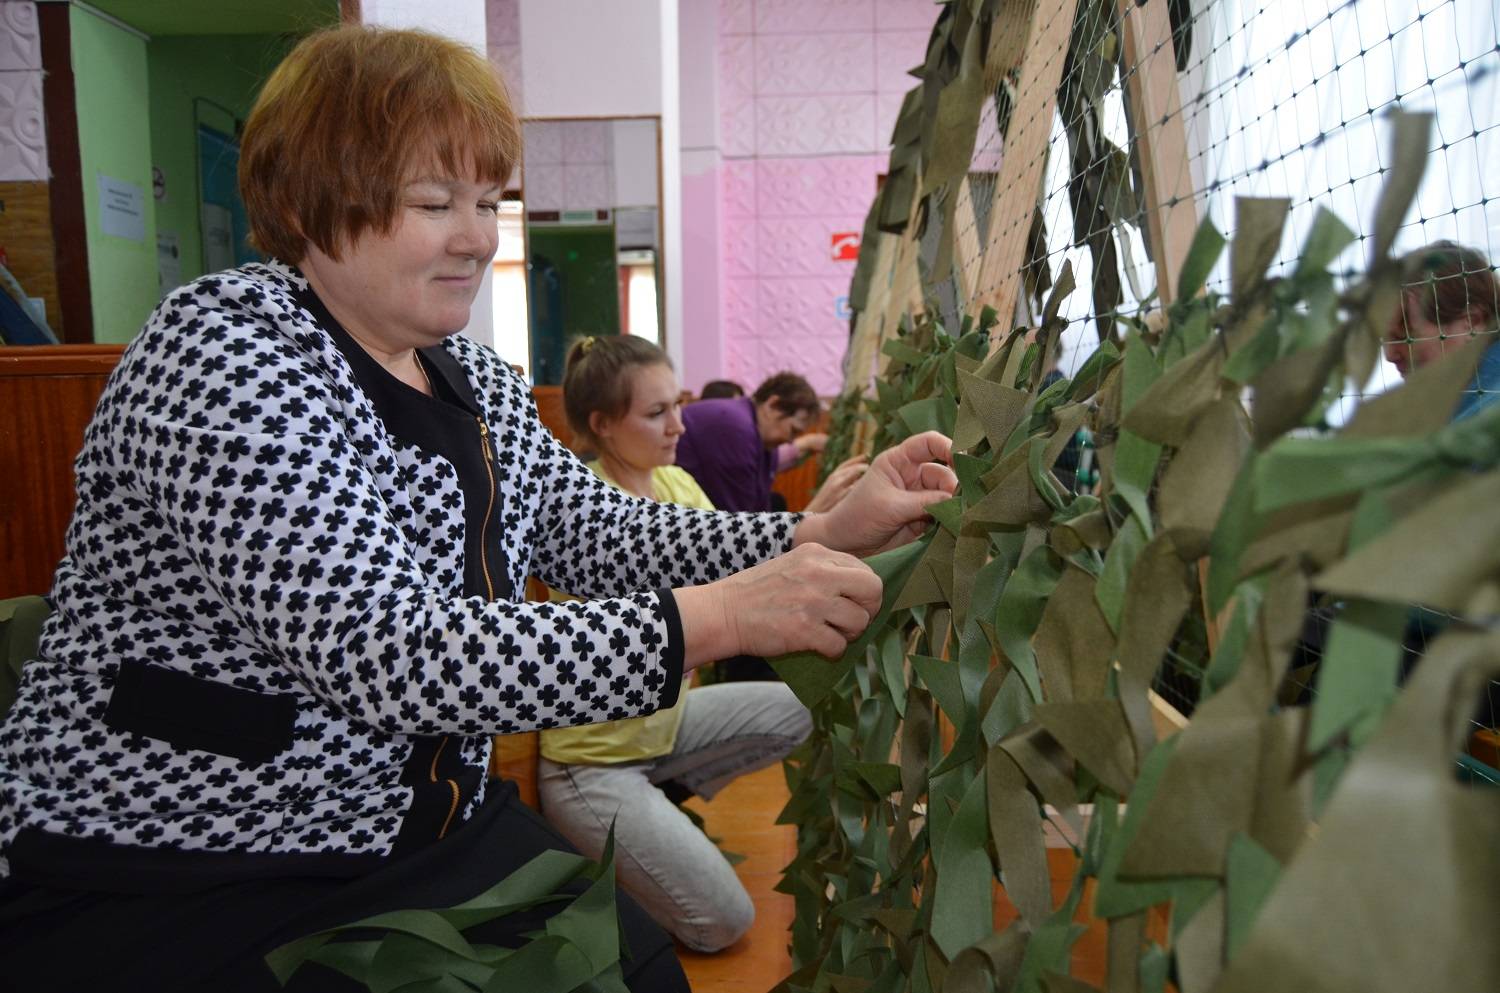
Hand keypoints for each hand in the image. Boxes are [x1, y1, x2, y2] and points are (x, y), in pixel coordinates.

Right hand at [674, 543, 881, 664]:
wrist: (723, 612)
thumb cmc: (757, 592)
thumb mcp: (793, 564)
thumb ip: (824, 569)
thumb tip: (860, 588)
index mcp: (817, 553)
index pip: (866, 570)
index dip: (865, 592)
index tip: (852, 603)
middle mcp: (819, 573)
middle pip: (873, 591)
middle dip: (868, 610)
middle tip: (852, 621)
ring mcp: (812, 602)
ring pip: (860, 621)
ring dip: (850, 634)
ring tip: (831, 634)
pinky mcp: (804, 630)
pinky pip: (839, 645)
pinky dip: (832, 651)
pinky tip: (817, 646)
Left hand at [794, 431, 956, 557]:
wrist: (844, 546)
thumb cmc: (857, 517)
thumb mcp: (890, 506)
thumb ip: (924, 502)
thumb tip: (957, 500)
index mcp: (899, 461)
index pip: (929, 443)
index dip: (948, 446)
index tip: (963, 458)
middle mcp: (912, 476)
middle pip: (944, 474)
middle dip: (955, 487)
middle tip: (964, 503)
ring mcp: (919, 498)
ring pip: (947, 497)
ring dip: (956, 506)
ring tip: (962, 517)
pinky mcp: (923, 520)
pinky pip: (944, 516)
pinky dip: (951, 521)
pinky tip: (957, 527)